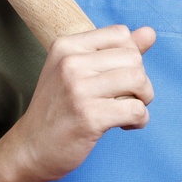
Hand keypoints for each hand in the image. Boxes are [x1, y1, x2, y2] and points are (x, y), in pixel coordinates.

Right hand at [5, 24, 156, 181]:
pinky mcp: (89, 117)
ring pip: (139, 80)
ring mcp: (78, 89)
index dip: (130, 57)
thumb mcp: (79, 71)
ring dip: (143, 99)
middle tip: (126, 98)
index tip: (119, 77)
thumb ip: (116, 51)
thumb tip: (150, 33)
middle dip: (140, 80)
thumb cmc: (60, 108)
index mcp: (66, 46)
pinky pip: (137, 109)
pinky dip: (140, 119)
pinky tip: (125, 125)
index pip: (121, 34)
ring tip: (128, 111)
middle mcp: (70, 63)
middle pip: (134, 58)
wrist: (31, 148)